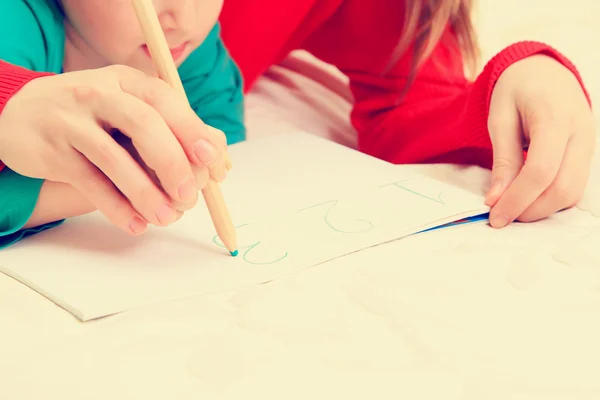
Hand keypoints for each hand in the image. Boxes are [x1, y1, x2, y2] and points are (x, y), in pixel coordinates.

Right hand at [0, 64, 228, 234]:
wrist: (18, 114)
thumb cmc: (94, 118)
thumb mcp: (130, 110)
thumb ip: (172, 130)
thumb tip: (219, 164)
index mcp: (127, 81)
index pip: (166, 101)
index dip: (193, 132)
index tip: (213, 163)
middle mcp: (99, 94)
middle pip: (143, 124)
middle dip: (172, 164)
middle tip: (189, 197)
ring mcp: (72, 121)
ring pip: (113, 158)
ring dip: (145, 193)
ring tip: (165, 218)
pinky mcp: (52, 151)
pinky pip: (89, 182)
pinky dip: (116, 207)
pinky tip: (136, 224)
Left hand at [485, 55, 595, 227]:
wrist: (543, 70)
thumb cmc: (517, 90)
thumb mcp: (500, 118)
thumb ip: (503, 159)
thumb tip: (496, 200)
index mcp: (555, 118)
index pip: (540, 171)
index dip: (517, 200)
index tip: (495, 218)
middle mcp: (581, 133)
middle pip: (563, 188)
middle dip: (530, 210)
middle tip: (502, 217)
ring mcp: (589, 145)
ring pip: (573, 192)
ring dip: (542, 209)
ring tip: (512, 208)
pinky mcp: (587, 154)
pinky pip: (574, 186)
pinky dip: (551, 199)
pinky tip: (527, 198)